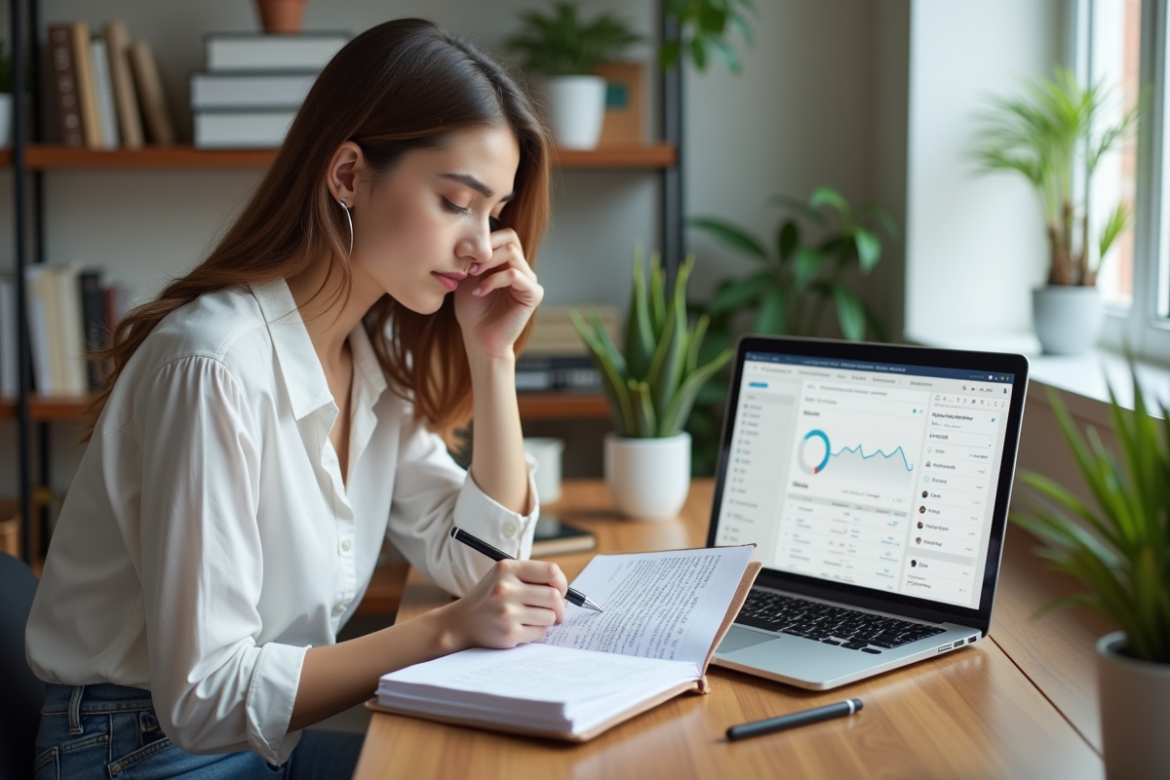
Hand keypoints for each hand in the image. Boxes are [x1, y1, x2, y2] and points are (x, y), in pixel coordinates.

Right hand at [438, 559, 567, 651]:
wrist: (461, 623)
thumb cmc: (489, 597)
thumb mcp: (504, 577)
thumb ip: (532, 578)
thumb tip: (566, 596)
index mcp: (507, 568)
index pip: (551, 571)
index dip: (562, 583)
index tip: (560, 590)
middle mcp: (505, 588)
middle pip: (554, 596)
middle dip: (560, 606)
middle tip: (557, 611)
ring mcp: (507, 612)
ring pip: (550, 616)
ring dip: (548, 619)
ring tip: (534, 618)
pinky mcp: (509, 634)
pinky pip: (540, 632)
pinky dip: (537, 631)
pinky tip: (524, 628)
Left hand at [454, 227, 543, 358]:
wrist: (479, 339)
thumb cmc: (472, 311)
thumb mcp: (468, 278)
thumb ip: (473, 258)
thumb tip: (469, 237)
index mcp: (509, 263)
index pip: (504, 235)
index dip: (484, 238)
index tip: (461, 252)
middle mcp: (522, 269)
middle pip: (510, 238)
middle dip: (486, 248)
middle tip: (468, 265)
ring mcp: (529, 281)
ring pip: (512, 253)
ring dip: (487, 263)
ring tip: (472, 276)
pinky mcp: (533, 294)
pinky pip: (515, 275)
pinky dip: (494, 280)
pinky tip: (480, 292)